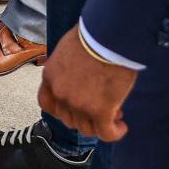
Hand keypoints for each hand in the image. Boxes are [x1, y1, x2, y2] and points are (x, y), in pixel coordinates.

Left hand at [37, 28, 136, 143]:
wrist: (108, 36)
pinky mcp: (100, 111)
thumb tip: (76, 75)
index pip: (46, 103)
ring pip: (87, 129)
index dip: (60, 109)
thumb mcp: (68, 49)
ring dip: (100, 124)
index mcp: (50, 77)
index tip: (74, 107)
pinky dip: (115, 132)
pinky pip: (106, 133)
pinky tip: (121, 126)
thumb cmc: (92, 35)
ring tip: (115, 114)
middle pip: (68, 119)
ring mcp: (79, 105)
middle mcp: (61, 94)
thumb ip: (66, 68)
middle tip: (101, 107)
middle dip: (84, 116)